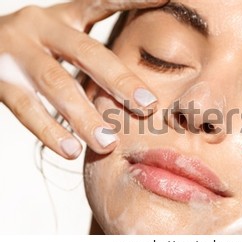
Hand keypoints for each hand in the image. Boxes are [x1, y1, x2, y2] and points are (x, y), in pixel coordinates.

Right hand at [0, 0, 166, 158]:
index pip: (101, 2)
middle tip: (148, 106)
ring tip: (108, 143)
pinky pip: (26, 108)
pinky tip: (71, 150)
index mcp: (64, 16)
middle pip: (86, 52)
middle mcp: (41, 27)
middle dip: (119, 80)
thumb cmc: (36, 49)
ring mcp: (17, 51)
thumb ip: (95, 53)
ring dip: (84, 116)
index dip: (132, 0)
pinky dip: (50, 131)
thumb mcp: (64, 37)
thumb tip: (138, 85)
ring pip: (55, 84)